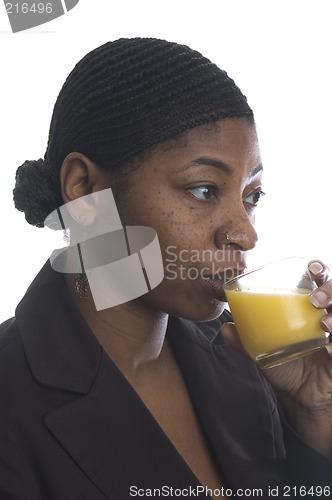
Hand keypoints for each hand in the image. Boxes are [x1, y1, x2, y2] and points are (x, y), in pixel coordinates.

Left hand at [222, 260, 331, 457]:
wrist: (301, 397)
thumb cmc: (286, 367)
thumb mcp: (262, 352)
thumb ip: (244, 340)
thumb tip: (225, 327)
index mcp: (307, 308)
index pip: (318, 279)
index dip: (317, 268)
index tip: (309, 267)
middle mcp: (326, 315)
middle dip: (329, 287)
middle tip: (314, 298)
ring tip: (321, 318)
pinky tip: (328, 334)